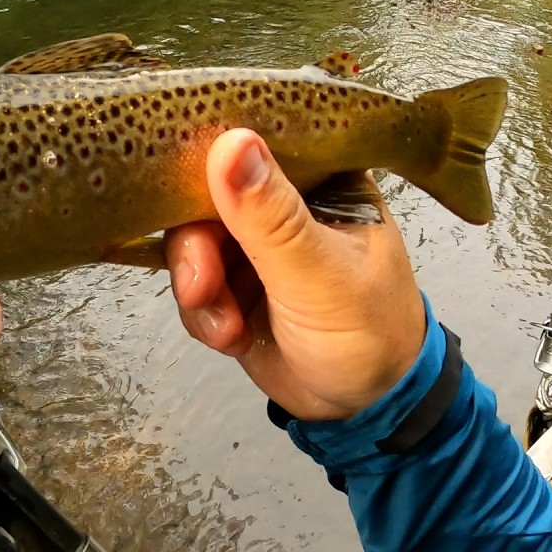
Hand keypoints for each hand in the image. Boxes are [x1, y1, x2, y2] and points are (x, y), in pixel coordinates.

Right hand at [165, 128, 426, 420]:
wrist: (368, 411)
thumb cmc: (368, 331)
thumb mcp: (319, 274)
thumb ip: (270, 215)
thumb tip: (229, 140)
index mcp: (319, 178)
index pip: (253, 145)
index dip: (210, 162)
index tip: (183, 193)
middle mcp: (283, 202)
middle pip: (207, 197)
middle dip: (196, 249)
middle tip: (201, 288)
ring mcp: (254, 243)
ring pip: (192, 243)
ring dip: (198, 290)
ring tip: (226, 327)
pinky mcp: (233, 283)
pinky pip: (193, 284)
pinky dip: (203, 314)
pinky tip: (231, 339)